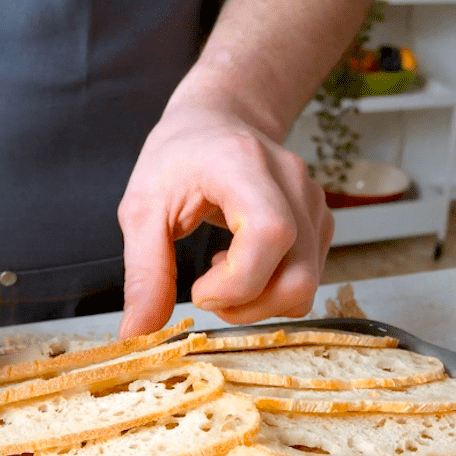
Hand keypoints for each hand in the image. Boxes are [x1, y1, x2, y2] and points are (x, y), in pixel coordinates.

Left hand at [117, 105, 332, 336]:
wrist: (218, 120)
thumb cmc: (178, 158)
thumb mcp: (142, 209)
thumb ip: (143, 273)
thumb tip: (135, 334)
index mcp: (245, 166)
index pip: (270, 234)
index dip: (237, 282)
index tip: (198, 290)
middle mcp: (292, 183)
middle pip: (299, 275)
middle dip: (249, 307)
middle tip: (207, 294)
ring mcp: (313, 203)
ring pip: (306, 286)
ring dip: (260, 303)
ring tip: (222, 275)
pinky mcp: (320, 223)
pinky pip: (307, 279)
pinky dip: (272, 290)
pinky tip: (241, 263)